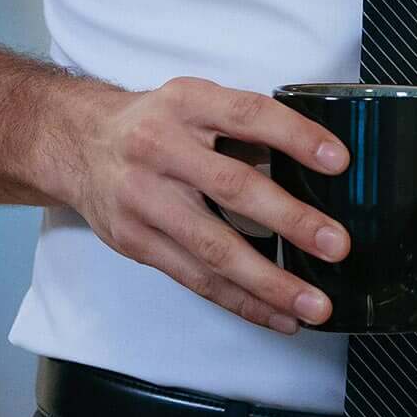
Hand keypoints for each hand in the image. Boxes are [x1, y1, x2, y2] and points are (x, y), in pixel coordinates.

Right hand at [55, 76, 351, 336]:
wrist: (78, 144)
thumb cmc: (154, 124)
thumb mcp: (194, 102)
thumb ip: (245, 127)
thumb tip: (318, 164)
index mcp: (186, 103)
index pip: (248, 115)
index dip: (295, 137)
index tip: (339, 161)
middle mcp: (160, 149)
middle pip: (232, 187)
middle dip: (290, 221)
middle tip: (336, 244)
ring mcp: (144, 199)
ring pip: (213, 248)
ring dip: (269, 282)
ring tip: (312, 303)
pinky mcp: (136, 242)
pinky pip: (195, 279)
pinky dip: (241, 301)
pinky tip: (278, 315)